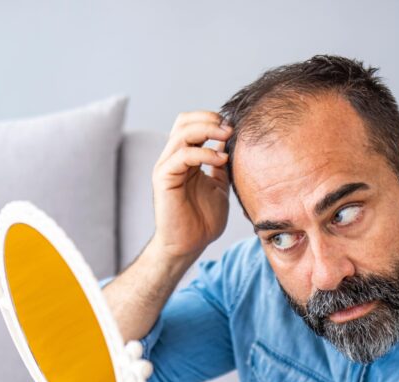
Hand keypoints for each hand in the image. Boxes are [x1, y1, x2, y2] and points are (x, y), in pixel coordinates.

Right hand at [150, 111, 232, 260]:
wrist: (190, 245)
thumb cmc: (203, 220)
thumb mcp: (220, 186)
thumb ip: (221, 165)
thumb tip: (231, 144)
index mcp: (184, 158)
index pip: (191, 124)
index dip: (211, 119)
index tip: (234, 127)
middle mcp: (172, 159)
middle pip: (183, 121)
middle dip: (209, 119)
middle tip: (230, 128)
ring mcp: (166, 167)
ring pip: (182, 133)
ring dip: (208, 130)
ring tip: (228, 137)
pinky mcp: (163, 178)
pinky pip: (182, 155)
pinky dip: (204, 153)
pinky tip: (221, 160)